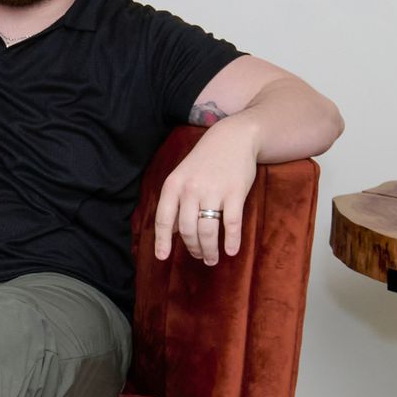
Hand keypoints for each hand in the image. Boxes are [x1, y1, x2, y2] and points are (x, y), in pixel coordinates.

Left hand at [153, 121, 255, 266]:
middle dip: (193, 248)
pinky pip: (231, 223)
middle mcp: (190, 189)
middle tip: (199, 256)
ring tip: (212, 258)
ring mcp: (213, 191)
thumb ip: (175, 202)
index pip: (163, 219)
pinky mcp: (235, 192)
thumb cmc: (205, 161)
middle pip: (187, 229)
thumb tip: (171, 233)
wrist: (233, 138)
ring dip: (209, 249)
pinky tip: (231, 251)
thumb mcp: (182, 176)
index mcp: (173, 185)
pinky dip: (231, 240)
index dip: (162, 241)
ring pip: (207, 230)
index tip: (162, 257)